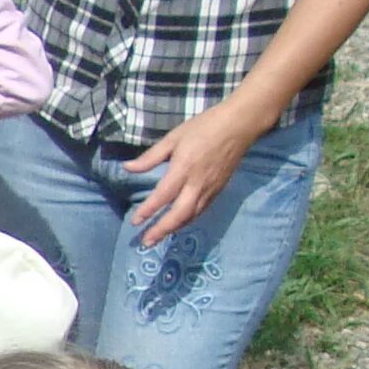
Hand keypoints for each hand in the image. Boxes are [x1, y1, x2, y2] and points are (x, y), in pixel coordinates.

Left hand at [128, 101, 266, 247]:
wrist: (240, 125)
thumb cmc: (204, 127)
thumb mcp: (173, 137)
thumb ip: (151, 157)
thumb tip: (127, 168)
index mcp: (184, 168)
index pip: (163, 195)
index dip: (148, 210)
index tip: (135, 222)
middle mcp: (198, 183)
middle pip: (179, 213)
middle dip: (162, 230)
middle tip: (146, 243)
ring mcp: (211, 188)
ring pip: (192, 215)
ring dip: (174, 229)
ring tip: (158, 238)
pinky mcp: (219, 189)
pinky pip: (202, 209)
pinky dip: (188, 220)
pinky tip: (178, 224)